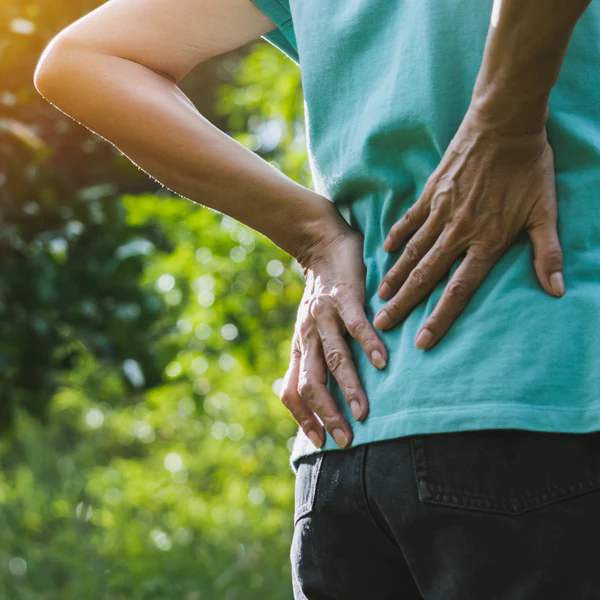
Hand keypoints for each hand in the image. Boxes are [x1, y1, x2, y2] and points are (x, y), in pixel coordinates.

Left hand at [280, 228, 387, 449]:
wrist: (321, 244)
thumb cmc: (322, 295)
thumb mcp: (310, 330)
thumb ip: (312, 358)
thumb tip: (316, 395)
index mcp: (299, 346)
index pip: (292, 391)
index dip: (302, 418)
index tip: (319, 442)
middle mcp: (307, 335)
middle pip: (311, 383)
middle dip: (326, 414)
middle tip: (346, 440)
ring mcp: (324, 316)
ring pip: (334, 359)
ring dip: (348, 388)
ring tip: (364, 412)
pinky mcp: (344, 297)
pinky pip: (356, 325)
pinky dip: (370, 345)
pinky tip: (384, 364)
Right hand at [374, 107, 564, 349]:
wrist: (504, 123)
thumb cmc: (528, 168)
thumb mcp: (545, 211)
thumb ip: (548, 253)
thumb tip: (557, 290)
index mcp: (487, 240)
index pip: (459, 289)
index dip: (440, 317)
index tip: (422, 340)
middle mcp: (458, 231)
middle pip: (426, 276)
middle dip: (404, 304)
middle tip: (383, 325)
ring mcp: (440, 212)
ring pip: (412, 252)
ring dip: (395, 277)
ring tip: (380, 297)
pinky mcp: (431, 193)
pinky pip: (409, 220)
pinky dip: (397, 237)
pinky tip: (385, 252)